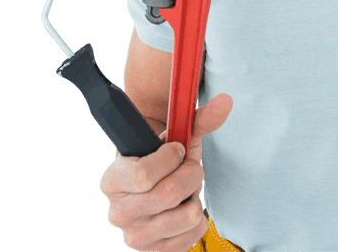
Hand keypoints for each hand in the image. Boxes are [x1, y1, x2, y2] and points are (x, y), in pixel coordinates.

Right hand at [99, 93, 232, 250]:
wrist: (157, 191)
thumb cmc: (162, 162)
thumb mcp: (174, 139)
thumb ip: (197, 119)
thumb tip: (225, 101)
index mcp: (112, 180)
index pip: (143, 174)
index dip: (170, 159)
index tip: (176, 151)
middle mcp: (117, 212)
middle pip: (168, 194)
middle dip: (191, 175)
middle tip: (190, 168)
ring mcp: (134, 236)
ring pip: (185, 216)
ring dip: (195, 198)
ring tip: (187, 190)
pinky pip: (192, 236)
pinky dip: (199, 220)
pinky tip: (186, 208)